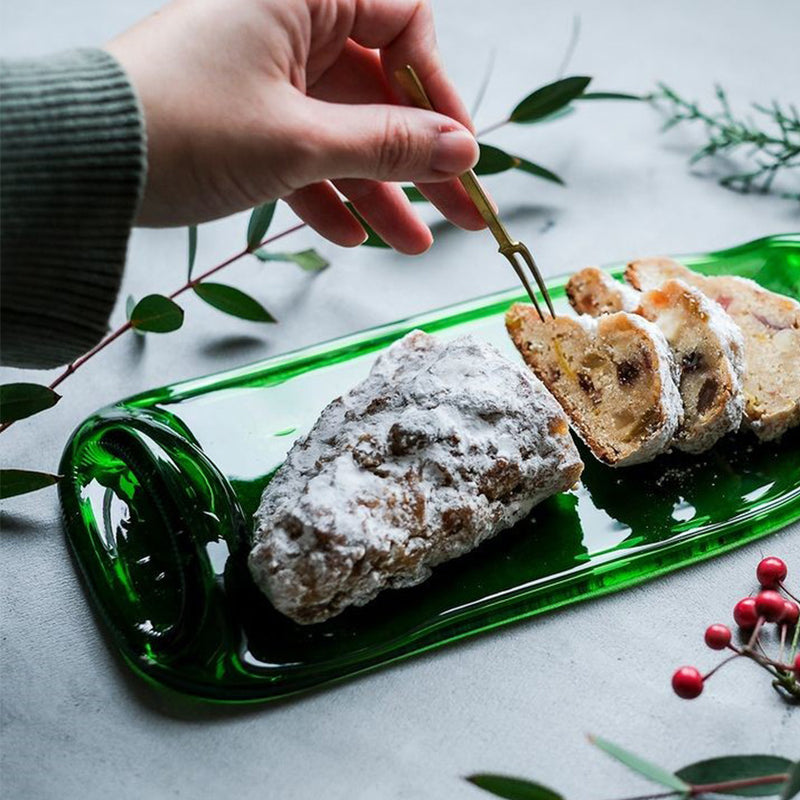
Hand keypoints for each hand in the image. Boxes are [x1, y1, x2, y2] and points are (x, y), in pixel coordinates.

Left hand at [106, 0, 483, 253]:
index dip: (438, 90)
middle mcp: (285, 24)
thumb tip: (463, 150)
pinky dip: (326, 192)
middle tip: (462, 210)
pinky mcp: (241, 116)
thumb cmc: (183, 127)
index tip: (461, 149)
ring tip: (413, 243)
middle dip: (420, 158)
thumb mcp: (300, 141)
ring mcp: (262, 73)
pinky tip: (352, 235)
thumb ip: (389, 145)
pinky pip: (300, 151)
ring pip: (341, 129)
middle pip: (378, 89)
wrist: (78, 163)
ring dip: (379, 189)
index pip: (403, 23)